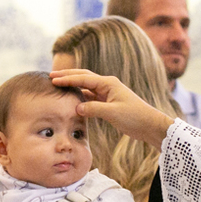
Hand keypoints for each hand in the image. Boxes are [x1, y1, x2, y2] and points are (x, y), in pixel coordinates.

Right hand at [51, 69, 174, 148]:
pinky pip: (90, 97)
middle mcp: (107, 85)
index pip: (83, 79)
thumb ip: (93, 109)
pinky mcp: (108, 103)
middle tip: (51, 76)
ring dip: (72, 85)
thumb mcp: (112, 113)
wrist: (149, 125)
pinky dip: (79, 96)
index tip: (53, 80)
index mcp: (108, 83)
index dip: (67, 79)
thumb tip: (77, 107)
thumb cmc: (134, 117)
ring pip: (86, 86)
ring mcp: (108, 93)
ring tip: (58, 85)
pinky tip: (71, 98)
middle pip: (83, 77)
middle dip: (67, 76)